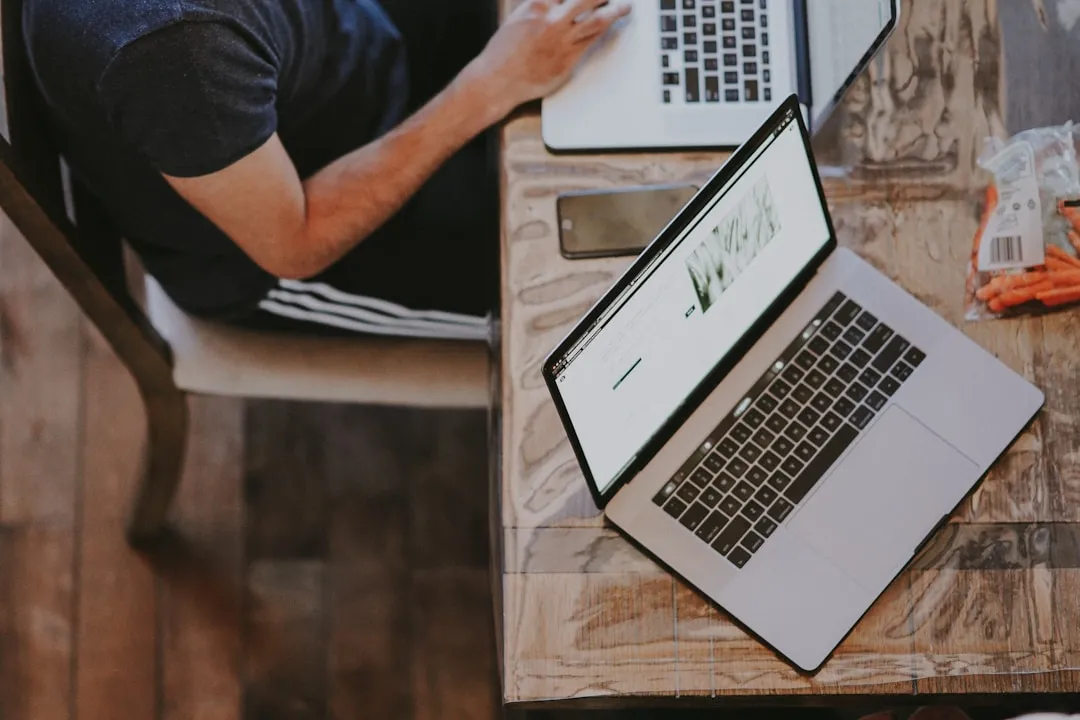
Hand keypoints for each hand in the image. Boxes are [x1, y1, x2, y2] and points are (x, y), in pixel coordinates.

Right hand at [467, 0, 631, 114]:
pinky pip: (592, 41)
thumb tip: (558, 3)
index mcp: (538, 4)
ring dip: (615, 10)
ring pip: (597, 20)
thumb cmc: (503, 51)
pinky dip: (603, 31)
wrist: (497, 80)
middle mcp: (552, 19)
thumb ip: (541, 6)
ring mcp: (562, 40)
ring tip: (625, 6)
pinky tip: (610, 27)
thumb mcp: (519, 16)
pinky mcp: (568, 60)